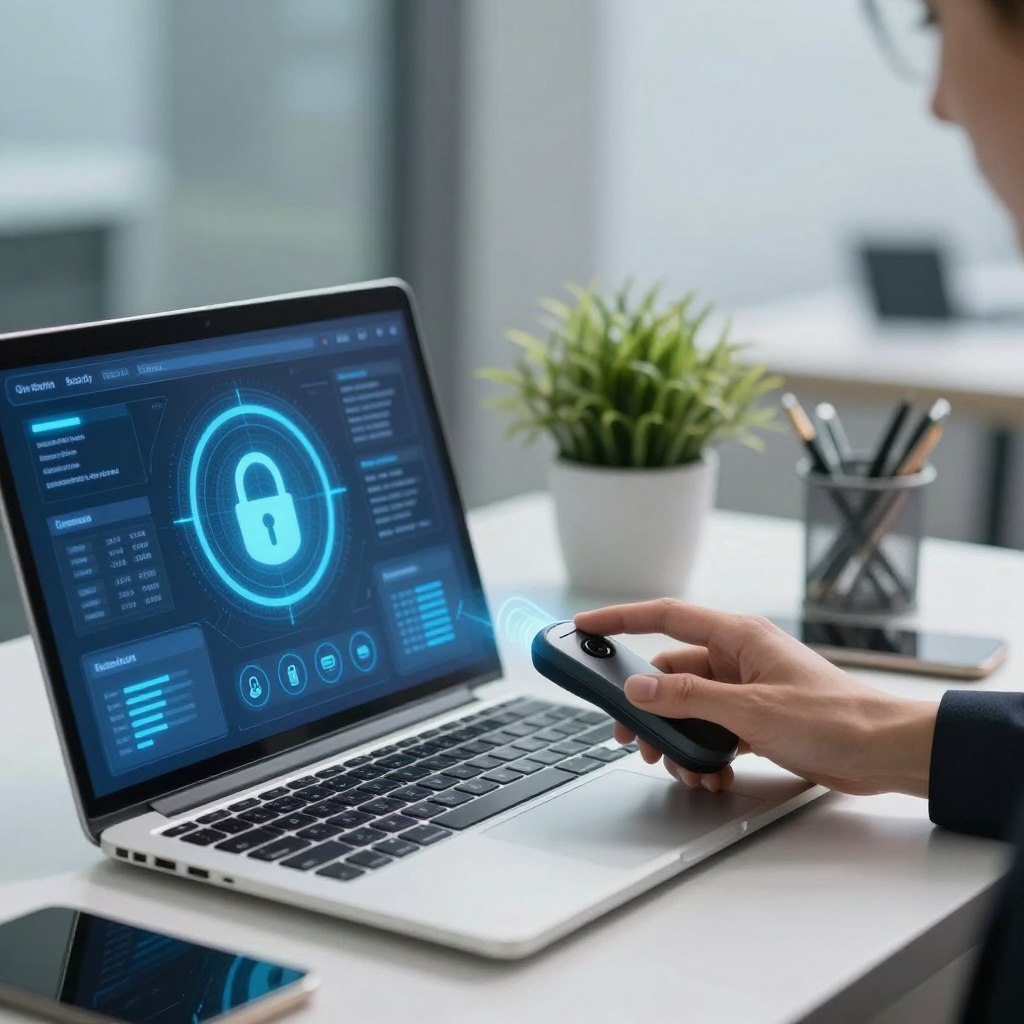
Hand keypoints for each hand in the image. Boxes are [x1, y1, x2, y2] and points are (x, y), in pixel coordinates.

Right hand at [574, 600, 937, 797]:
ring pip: (688, 706)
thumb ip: (689, 696)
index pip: (663, 616)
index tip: (584, 626)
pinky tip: (711, 775)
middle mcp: (737, 656)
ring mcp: (746, 687)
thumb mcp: (751, 709)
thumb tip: (638, 688)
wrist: (885, 752)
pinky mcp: (755, 716)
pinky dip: (703, 751)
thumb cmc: (835, 718)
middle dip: (647, 708)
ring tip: (679, 767)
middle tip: (628, 736)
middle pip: (669, 672)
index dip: (619, 619)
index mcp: (736, 636)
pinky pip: (711, 728)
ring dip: (677, 738)